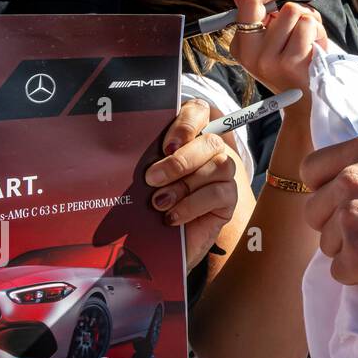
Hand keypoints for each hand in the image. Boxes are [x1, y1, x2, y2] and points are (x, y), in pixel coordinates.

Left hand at [146, 100, 239, 270]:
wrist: (155, 246)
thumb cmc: (146, 205)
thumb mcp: (141, 178)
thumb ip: (145, 158)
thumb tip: (129, 148)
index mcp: (187, 135)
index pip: (199, 111)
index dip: (186, 123)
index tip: (166, 145)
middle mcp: (210, 151)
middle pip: (211, 141)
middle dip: (180, 161)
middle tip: (152, 178)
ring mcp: (223, 175)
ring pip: (220, 164)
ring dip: (185, 184)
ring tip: (159, 202)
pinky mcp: (228, 199)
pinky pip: (220, 192)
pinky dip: (193, 204)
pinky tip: (173, 217)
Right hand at [226, 0, 328, 95]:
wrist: (305, 100)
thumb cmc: (289, 61)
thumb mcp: (268, 36)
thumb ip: (251, 5)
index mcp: (240, 44)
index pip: (248, 0)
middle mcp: (250, 54)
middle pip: (281, 6)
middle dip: (296, 8)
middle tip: (299, 22)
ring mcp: (270, 60)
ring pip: (297, 12)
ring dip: (310, 21)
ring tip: (307, 40)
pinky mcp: (292, 64)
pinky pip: (309, 25)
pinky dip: (318, 31)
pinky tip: (314, 48)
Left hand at [303, 134, 357, 296]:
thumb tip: (346, 178)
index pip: (310, 169)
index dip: (323, 187)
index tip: (339, 199)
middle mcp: (351, 179)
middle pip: (313, 210)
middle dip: (334, 223)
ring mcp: (350, 218)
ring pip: (325, 243)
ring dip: (349, 249)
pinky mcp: (355, 256)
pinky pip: (339, 271)